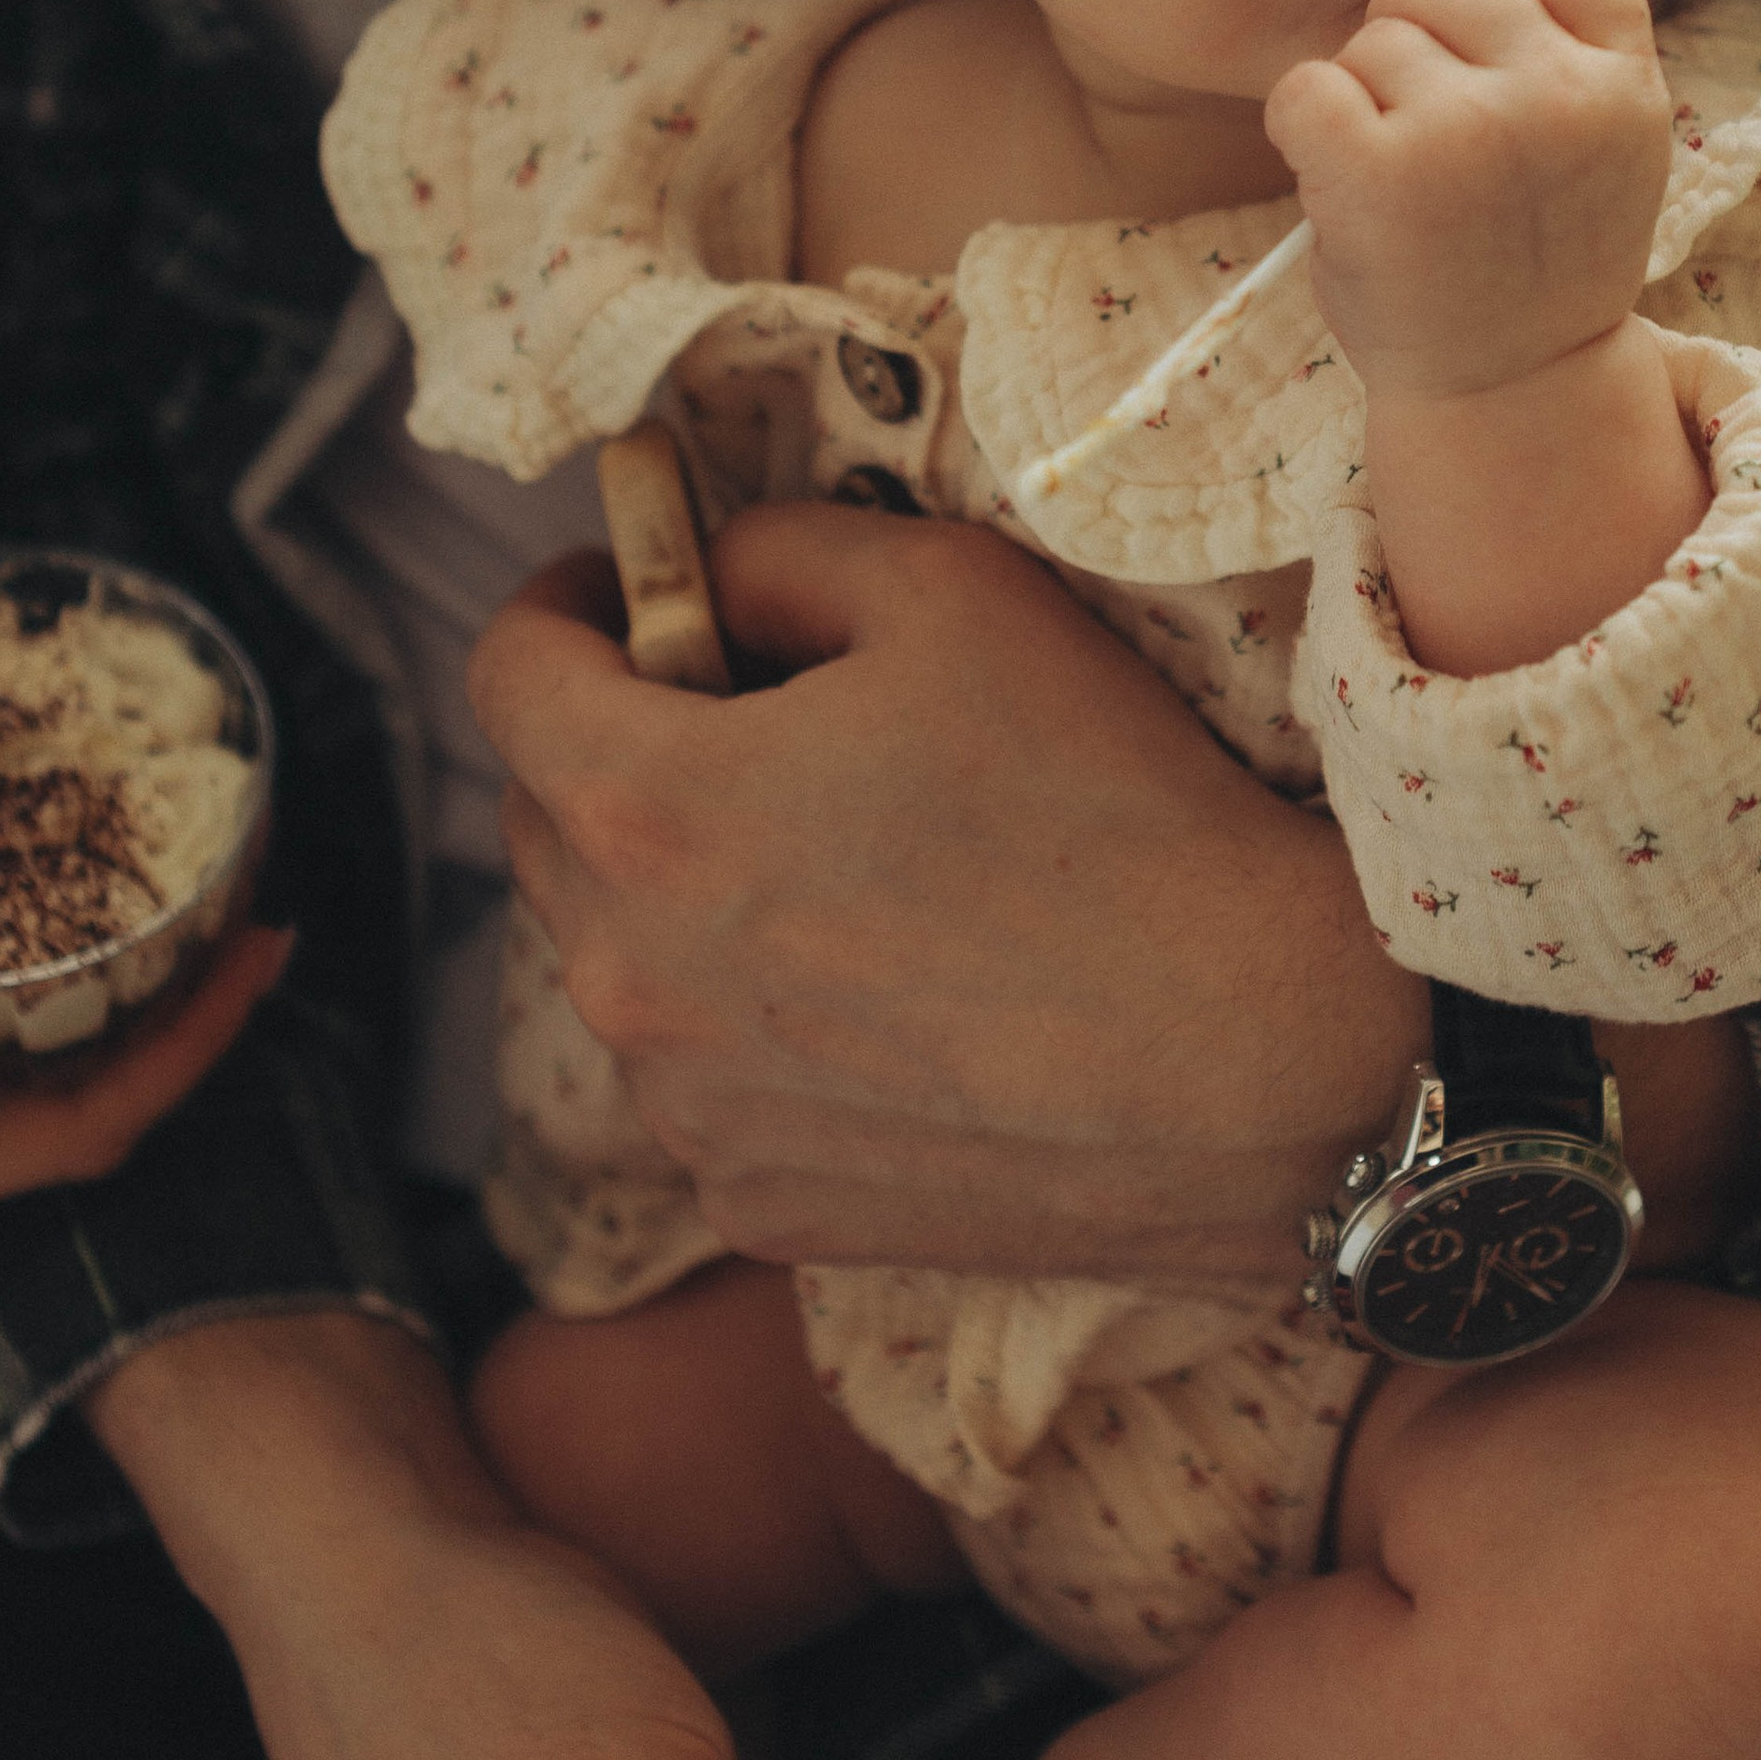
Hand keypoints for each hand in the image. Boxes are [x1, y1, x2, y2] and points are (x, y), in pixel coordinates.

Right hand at [0, 924, 291, 1235]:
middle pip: (82, 1113)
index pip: (79, 1135)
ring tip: (198, 888)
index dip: (190, 1052)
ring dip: (128, 996)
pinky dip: (48, 979)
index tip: (268, 943)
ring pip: (36, 1081)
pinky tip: (71, 901)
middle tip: (259, 895)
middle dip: (183, 1020)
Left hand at [468, 512, 1423, 1286]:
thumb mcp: (954, 594)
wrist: (1254, 1070)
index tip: (632, 587)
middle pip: (547, 818)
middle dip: (623, 744)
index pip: (506, 673)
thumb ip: (783, 554)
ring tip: (850, 874)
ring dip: (685, 894)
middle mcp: (624, 973)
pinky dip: (754, 1024)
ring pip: (625, 957)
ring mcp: (684, 1109)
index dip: (567, 603)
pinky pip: (704, 1080)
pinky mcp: (756, 1205)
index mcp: (646, 805)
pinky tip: (894, 1004)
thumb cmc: (1111, 812)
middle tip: (760, 716)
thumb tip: (711, 579)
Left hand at [1264, 0, 1670, 402]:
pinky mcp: (1382, 172)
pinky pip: (1306, 85)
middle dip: (1414, 38)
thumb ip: (1555, 52)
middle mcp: (1559, 98)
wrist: (1508, 392)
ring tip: (1397, 181)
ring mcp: (1471, 130)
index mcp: (1625, 89)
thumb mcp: (1591, 151)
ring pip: (1374, 38)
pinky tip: (1332, 178)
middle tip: (1420, 135)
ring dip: (1362, 94)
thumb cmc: (1527, 266)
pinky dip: (1299, 123)